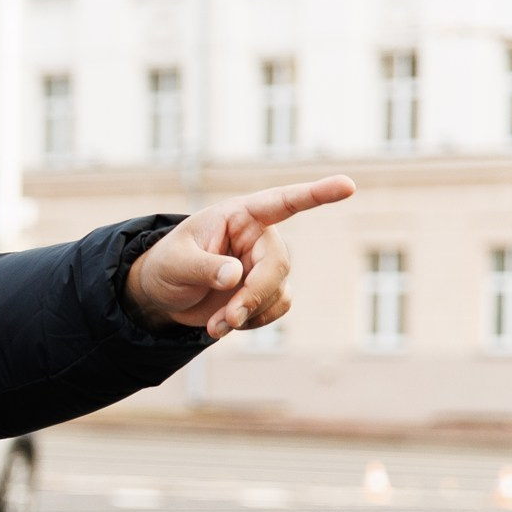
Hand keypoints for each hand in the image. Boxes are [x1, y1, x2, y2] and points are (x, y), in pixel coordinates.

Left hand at [124, 175, 355, 338]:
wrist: (164, 293)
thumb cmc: (167, 265)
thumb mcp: (174, 262)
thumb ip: (203, 266)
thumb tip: (235, 276)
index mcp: (239, 216)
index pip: (282, 201)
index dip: (316, 194)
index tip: (347, 185)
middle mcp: (259, 236)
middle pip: (278, 264)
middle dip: (254, 295)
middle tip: (226, 319)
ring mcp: (265, 264)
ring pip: (277, 291)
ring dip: (249, 313)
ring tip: (215, 325)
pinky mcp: (266, 290)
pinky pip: (276, 308)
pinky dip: (253, 321)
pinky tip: (227, 323)